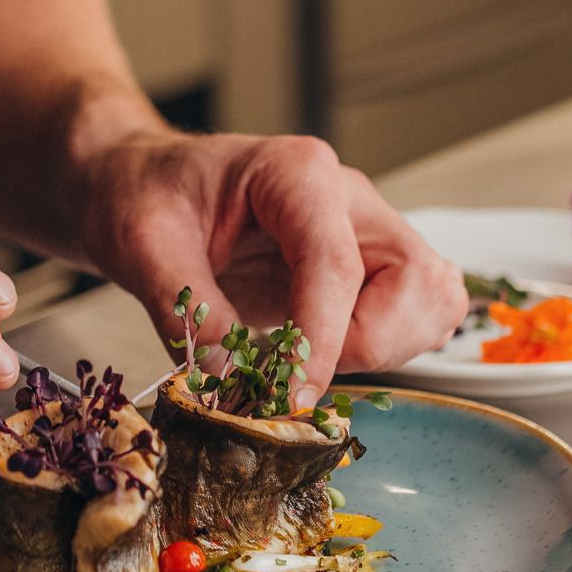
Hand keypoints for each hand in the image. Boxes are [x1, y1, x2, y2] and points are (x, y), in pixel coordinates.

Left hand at [76, 131, 464, 403]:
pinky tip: (322, 353)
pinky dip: (386, 348)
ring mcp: (365, 230)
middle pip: (414, 279)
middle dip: (369, 342)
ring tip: (305, 359)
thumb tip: (230, 377)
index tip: (290, 397)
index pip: (337, 264)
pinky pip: (416, 313)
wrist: (140, 184)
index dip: (321, 341)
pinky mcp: (367, 266)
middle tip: (296, 369)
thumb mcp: (142, 246)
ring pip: (430, 299)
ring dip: (383, 348)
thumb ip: (186, 309)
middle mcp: (346, 197)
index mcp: (295, 174)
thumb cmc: (142, 197)